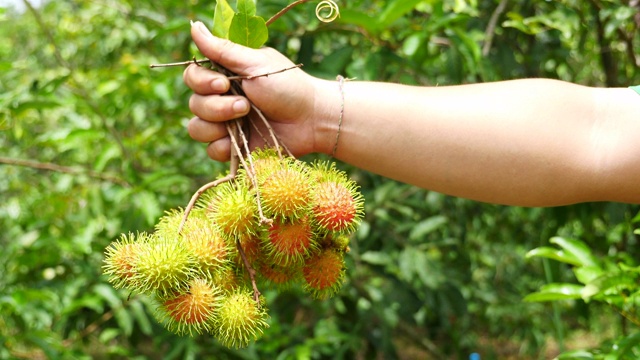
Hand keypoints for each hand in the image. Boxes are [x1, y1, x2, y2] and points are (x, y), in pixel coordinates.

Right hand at [183, 21, 334, 160]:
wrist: (311, 120)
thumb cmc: (288, 87)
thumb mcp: (255, 64)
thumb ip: (222, 50)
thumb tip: (194, 26)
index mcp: (225, 77)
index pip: (192, 77)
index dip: (200, 83)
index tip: (223, 84)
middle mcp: (222, 100)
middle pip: (194, 104)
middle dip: (217, 106)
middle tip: (246, 105)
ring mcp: (226, 125)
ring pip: (197, 128)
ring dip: (218, 125)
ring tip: (246, 119)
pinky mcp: (234, 148)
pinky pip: (212, 150)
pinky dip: (225, 146)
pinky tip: (243, 140)